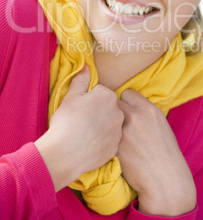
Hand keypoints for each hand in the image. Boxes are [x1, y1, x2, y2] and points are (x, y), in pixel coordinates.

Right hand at [35, 65, 123, 191]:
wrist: (65, 153)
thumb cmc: (66, 121)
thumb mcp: (70, 96)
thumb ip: (81, 80)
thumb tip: (86, 66)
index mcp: (108, 96)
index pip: (100, 92)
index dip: (88, 99)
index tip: (80, 108)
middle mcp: (118, 112)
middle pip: (108, 107)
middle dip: (98, 112)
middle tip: (82, 121)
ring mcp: (118, 131)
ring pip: (110, 124)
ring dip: (102, 126)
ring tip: (85, 133)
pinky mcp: (116, 147)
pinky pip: (110, 140)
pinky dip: (102, 142)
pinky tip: (89, 145)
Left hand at [117, 89, 195, 216]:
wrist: (165, 180)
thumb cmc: (165, 153)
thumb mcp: (161, 125)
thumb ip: (145, 113)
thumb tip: (129, 105)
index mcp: (150, 109)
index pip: (127, 93)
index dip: (125, 102)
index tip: (126, 110)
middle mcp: (136, 117)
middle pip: (114, 102)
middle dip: (115, 110)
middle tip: (117, 121)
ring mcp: (124, 131)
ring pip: (107, 118)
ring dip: (108, 123)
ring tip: (113, 133)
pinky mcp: (115, 147)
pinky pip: (104, 135)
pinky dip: (105, 139)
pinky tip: (110, 146)